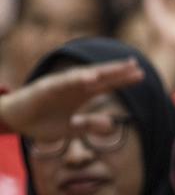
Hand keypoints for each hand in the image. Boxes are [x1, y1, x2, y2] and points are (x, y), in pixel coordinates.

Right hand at [0, 60, 143, 140]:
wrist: (13, 121)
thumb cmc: (41, 122)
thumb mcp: (70, 129)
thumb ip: (89, 125)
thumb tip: (112, 125)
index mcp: (79, 95)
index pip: (106, 85)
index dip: (123, 80)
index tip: (141, 74)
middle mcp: (72, 87)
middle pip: (100, 76)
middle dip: (118, 71)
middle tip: (137, 65)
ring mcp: (59, 85)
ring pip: (84, 76)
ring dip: (102, 71)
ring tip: (121, 68)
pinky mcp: (45, 88)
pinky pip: (63, 83)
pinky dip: (77, 79)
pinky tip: (91, 77)